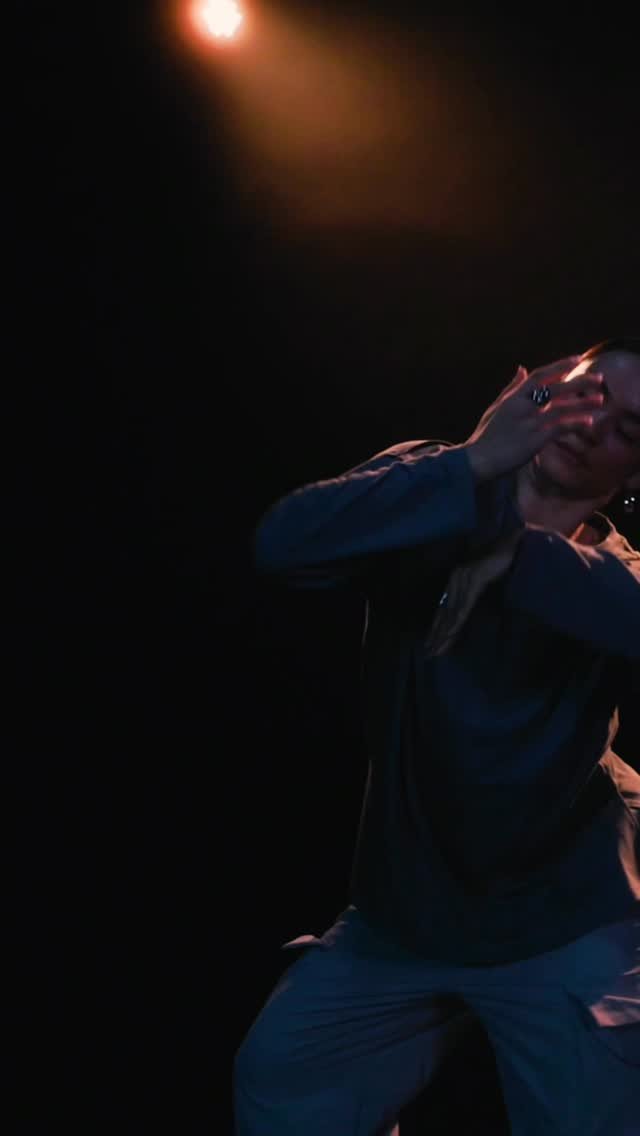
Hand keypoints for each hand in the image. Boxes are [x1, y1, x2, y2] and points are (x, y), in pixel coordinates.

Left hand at [424, 529, 524, 656]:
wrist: (511, 545)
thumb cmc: (500, 561)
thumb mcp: (484, 582)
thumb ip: (474, 594)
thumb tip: (464, 612)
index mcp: (457, 582)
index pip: (445, 609)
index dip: (438, 627)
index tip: (431, 644)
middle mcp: (456, 581)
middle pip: (445, 614)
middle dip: (437, 635)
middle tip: (430, 654)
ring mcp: (463, 580)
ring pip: (452, 613)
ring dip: (444, 633)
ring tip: (436, 651)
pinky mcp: (473, 580)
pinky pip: (464, 605)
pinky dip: (456, 621)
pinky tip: (450, 633)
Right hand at [463, 355, 604, 481]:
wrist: (476, 460)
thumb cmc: (485, 436)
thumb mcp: (496, 407)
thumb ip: (511, 387)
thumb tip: (521, 368)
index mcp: (513, 397)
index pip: (539, 375)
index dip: (559, 365)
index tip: (577, 358)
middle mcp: (521, 406)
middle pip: (554, 388)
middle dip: (578, 382)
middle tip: (599, 379)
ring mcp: (528, 422)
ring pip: (561, 408)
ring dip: (582, 403)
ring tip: (600, 400)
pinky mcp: (533, 439)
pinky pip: (559, 428)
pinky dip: (575, 424)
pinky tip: (589, 422)